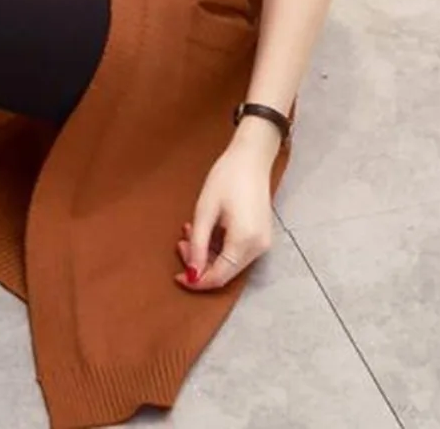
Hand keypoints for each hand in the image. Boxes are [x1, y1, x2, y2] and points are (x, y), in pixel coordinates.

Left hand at [175, 134, 275, 291]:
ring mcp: (262, 242)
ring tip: (191, 231)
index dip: (197, 281)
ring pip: (229, 262)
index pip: (219, 277)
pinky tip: (205, 229)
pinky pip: (236, 251)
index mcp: (245, 242)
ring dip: (207, 252)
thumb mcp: (205, 211)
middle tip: (182, 242)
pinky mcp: (260, 235)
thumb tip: (192, 274)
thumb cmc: (227, 177)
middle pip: (224, 272)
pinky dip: (218, 245)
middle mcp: (258, 248)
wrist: (250, 158)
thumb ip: (198, 245)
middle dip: (199, 262)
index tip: (177, 276)